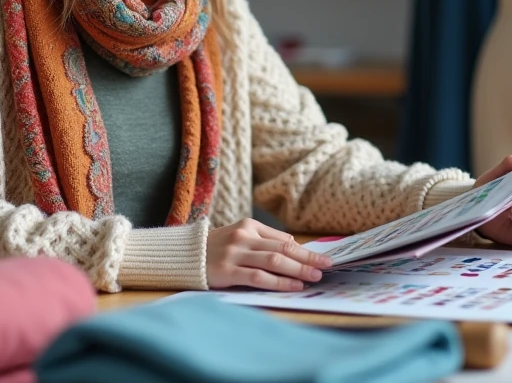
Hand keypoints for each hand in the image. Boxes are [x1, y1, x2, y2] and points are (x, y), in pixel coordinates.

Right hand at [206, 218, 332, 291]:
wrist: (184, 255)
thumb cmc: (216, 248)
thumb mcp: (240, 236)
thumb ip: (266, 239)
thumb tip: (293, 245)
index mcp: (248, 225)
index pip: (283, 240)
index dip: (305, 250)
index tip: (323, 258)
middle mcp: (243, 237)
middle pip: (282, 249)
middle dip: (307, 259)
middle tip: (326, 266)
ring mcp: (234, 254)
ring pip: (273, 261)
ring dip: (298, 269)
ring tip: (314, 276)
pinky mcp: (227, 271)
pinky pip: (258, 277)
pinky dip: (278, 281)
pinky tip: (293, 285)